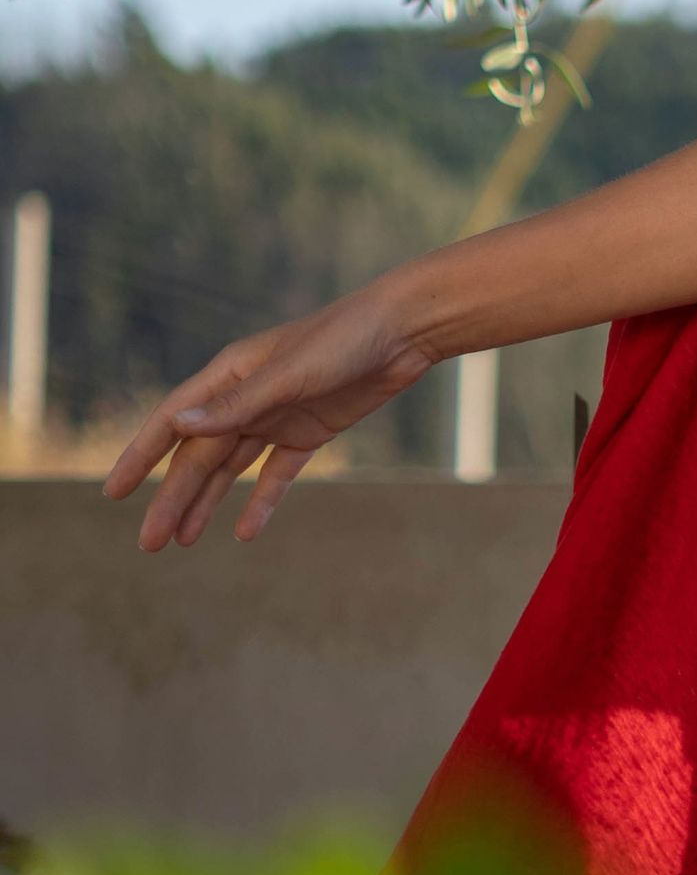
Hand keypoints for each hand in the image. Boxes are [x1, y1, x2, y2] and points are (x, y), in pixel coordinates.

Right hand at [106, 278, 432, 549]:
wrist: (403, 331)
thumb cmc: (343, 340)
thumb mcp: (289, 375)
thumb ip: (238, 405)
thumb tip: (179, 426)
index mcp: (229, 375)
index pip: (173, 423)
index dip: (141, 457)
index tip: (114, 492)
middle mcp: (246, 397)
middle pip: (198, 456)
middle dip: (172, 498)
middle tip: (149, 543)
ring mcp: (277, 416)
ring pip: (231, 469)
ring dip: (207, 504)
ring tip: (182, 541)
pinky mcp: (310, 431)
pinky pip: (276, 474)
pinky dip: (261, 501)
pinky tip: (244, 532)